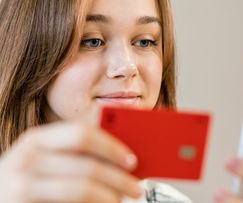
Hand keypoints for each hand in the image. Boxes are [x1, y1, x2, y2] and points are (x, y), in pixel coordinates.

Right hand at [0, 122, 142, 202]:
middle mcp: (27, 158)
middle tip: (136, 188)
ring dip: (109, 197)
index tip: (132, 160)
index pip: (83, 134)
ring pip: (81, 189)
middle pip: (87, 165)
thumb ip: (74, 154)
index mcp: (37, 138)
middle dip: (117, 178)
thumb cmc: (27, 179)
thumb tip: (121, 158)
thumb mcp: (46, 160)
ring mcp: (20, 184)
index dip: (111, 146)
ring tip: (120, 201)